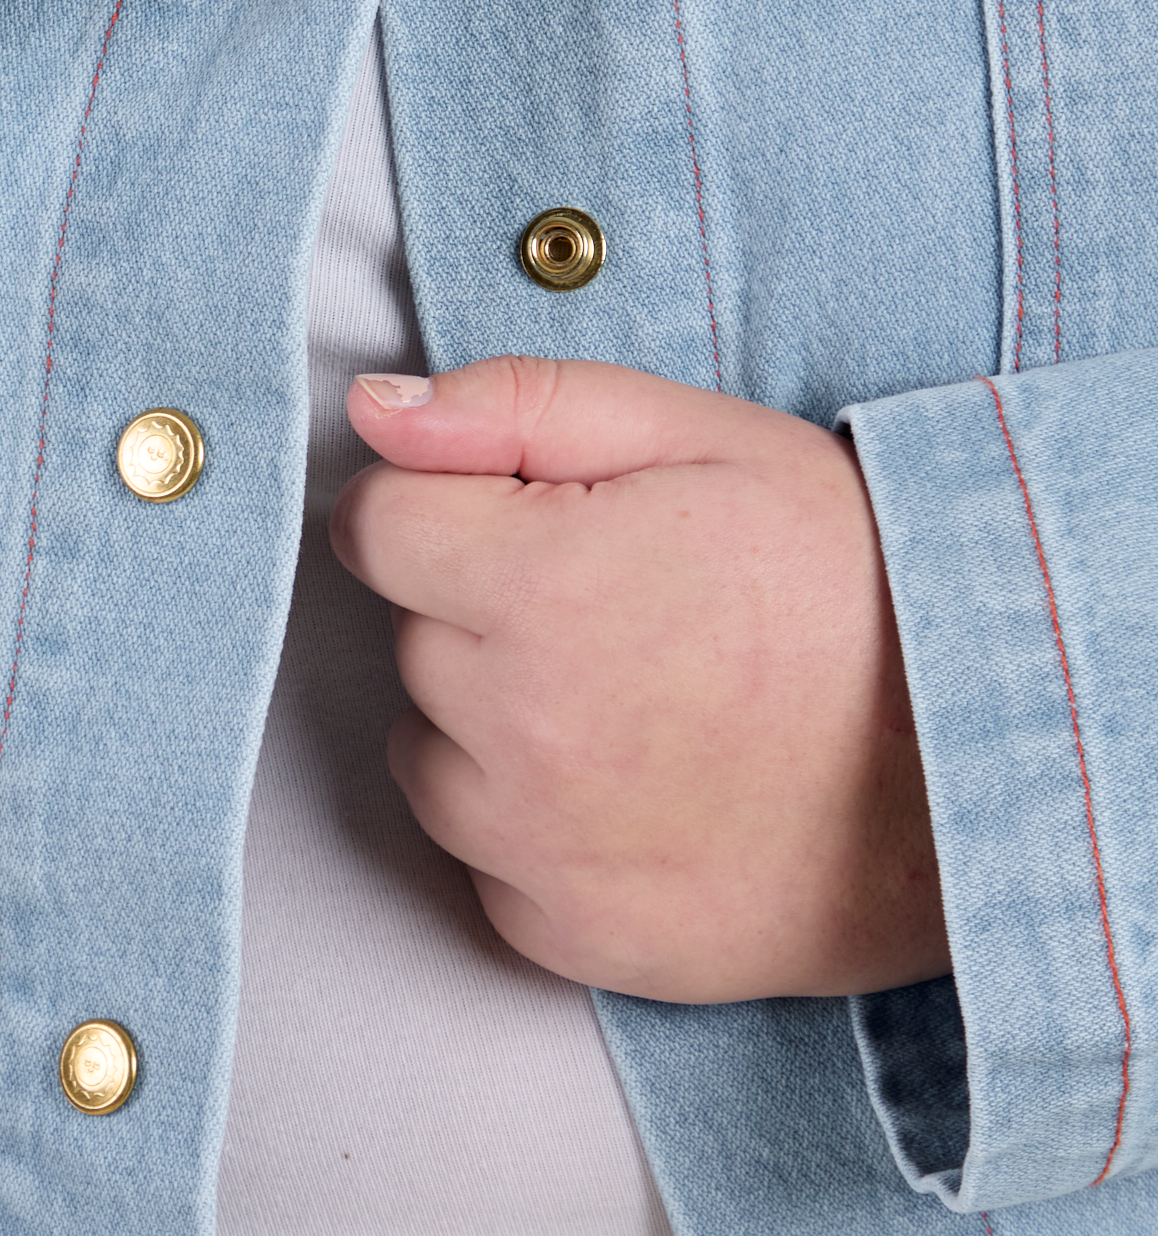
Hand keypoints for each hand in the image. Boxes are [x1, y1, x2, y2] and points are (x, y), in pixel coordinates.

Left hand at [329, 357, 949, 1002]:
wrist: (970, 753)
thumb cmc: (845, 577)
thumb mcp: (695, 436)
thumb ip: (514, 407)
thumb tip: (375, 412)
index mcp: (537, 584)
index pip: (373, 524)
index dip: (444, 503)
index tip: (520, 513)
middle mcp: (516, 727)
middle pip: (409, 634)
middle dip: (480, 602)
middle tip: (613, 599)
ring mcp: (537, 846)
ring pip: (430, 750)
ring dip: (492, 716)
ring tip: (629, 692)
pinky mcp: (567, 935)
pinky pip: (483, 857)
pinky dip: (530, 820)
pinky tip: (632, 781)